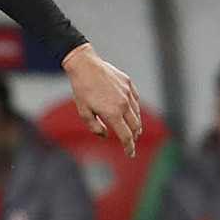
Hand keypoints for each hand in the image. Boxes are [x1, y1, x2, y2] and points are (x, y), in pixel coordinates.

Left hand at [62, 43, 142, 157]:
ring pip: (137, 113)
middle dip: (134, 137)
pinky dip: (135, 109)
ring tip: (134, 130)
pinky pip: (135, 100)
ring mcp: (128, 93)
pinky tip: (132, 112)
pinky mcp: (128, 83)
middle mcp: (123, 104)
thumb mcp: (84, 112)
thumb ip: (95, 127)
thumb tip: (105, 136)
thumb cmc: (82, 90)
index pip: (126, 136)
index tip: (130, 154)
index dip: (129, 147)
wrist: (85, 65)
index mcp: (112, 114)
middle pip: (135, 126)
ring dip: (136, 124)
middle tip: (131, 143)